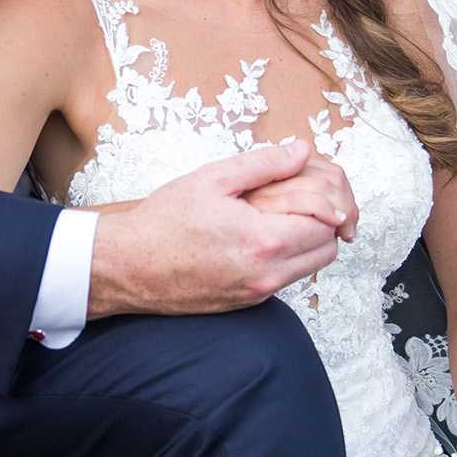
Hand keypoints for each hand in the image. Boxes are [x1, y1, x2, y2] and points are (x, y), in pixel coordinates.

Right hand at [86, 139, 357, 319]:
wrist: (128, 266)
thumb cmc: (163, 221)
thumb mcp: (212, 179)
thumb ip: (264, 164)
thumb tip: (301, 152)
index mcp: (264, 241)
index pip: (327, 222)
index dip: (327, 199)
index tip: (313, 184)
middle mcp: (267, 275)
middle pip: (328, 249)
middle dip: (323, 221)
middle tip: (300, 197)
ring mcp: (257, 294)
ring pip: (310, 267)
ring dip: (307, 241)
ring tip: (279, 215)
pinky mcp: (246, 304)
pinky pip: (284, 279)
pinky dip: (285, 257)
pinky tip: (258, 236)